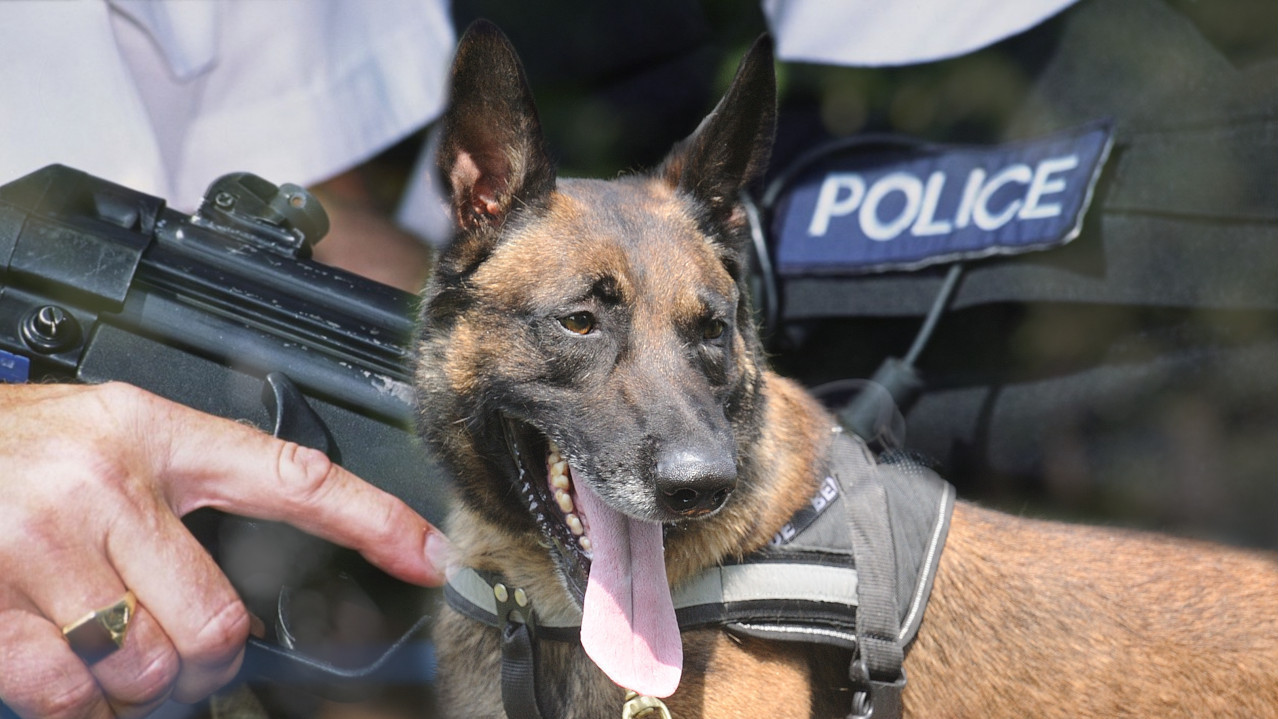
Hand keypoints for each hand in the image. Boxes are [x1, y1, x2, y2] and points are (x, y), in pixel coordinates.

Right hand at [0, 382, 450, 717]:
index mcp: (151, 434)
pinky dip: (70, 702)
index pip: (292, 475)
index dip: (373, 519)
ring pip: (145, 669)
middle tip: (160, 640)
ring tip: (91, 638)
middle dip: (196, 657)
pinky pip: (69, 697)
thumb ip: (178, 496)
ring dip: (128, 682)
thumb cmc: (6, 452)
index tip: (431, 553)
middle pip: (215, 623)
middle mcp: (107, 483)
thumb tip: (231, 601)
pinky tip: (50, 659)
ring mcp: (44, 545)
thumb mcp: (103, 438)